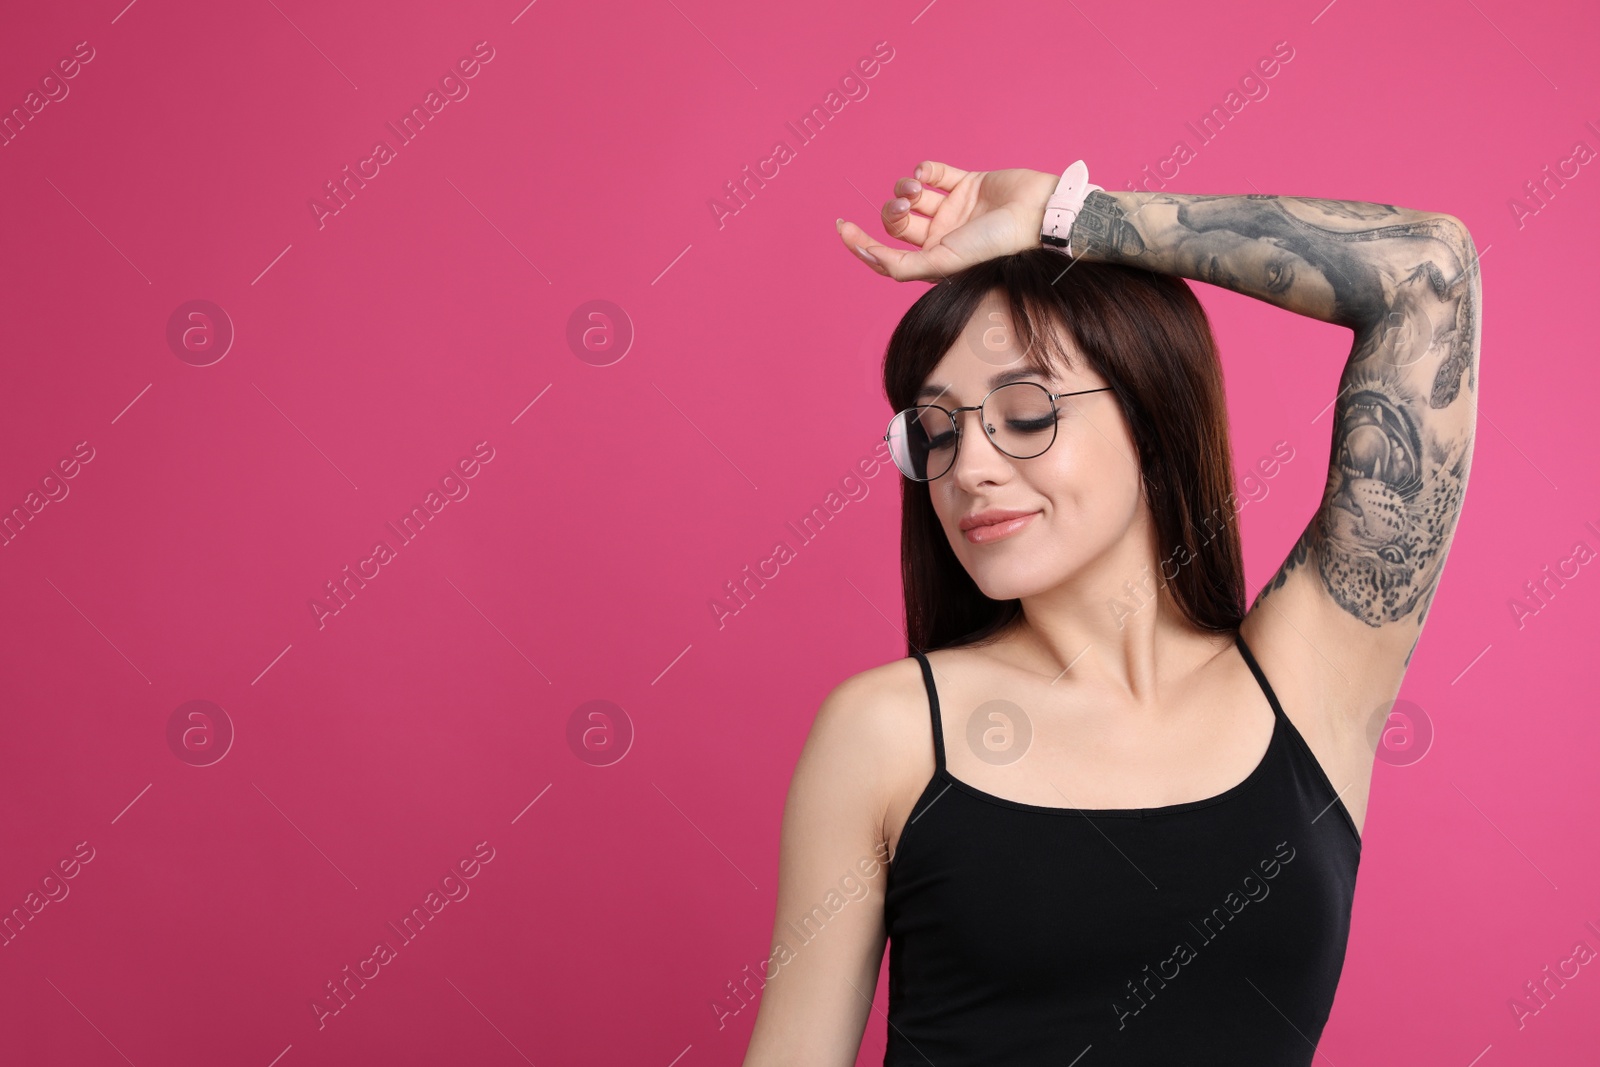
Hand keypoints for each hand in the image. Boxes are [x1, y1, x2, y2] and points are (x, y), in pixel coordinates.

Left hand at [837, 161, 1060, 281]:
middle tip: (905, 208)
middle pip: (896, 224)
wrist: (1037, 214)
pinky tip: (926, 175)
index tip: (843, 228)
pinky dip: (924, 171)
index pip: (887, 256)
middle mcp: (941, 237)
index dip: (861, 245)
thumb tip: (867, 255)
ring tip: (916, 190)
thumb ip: (902, 265)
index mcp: (934, 262)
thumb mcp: (943, 263)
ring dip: (905, 190)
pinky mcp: (967, 184)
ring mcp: (954, 210)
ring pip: (911, 196)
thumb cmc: (995, 245)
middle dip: (892, 213)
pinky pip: (935, 173)